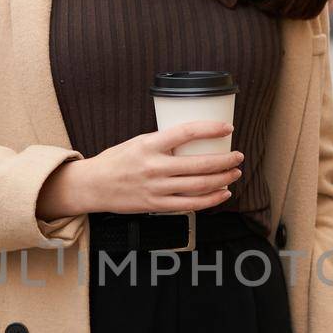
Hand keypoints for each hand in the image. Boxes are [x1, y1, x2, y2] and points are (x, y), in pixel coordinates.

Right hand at [40, 121, 243, 219]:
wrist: (94, 186)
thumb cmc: (117, 160)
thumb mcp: (138, 142)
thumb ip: (163, 142)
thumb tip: (194, 139)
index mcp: (149, 145)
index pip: (185, 132)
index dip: (210, 129)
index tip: (228, 128)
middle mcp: (154, 167)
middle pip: (198, 164)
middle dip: (224, 161)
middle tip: (238, 156)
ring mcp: (156, 188)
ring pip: (198, 185)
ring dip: (222, 179)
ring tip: (235, 173)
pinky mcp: (156, 205)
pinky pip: (189, 204)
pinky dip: (210, 200)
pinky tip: (222, 193)